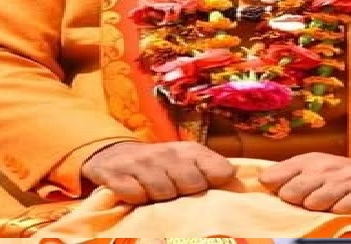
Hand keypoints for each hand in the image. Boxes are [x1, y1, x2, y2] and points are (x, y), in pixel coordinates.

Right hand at [81, 140, 234, 204]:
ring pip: (163, 191)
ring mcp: (141, 163)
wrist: (116, 155)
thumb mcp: (188, 161)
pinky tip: (136, 194)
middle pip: (192, 184)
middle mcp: (167, 153)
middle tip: (177, 193)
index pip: (219, 170)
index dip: (215, 182)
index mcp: (190, 151)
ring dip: (160, 199)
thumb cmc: (161, 165)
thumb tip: (234, 179)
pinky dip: (136, 198)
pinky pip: (134, 194)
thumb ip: (212, 169)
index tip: (207, 186)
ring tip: (156, 195)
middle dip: (187, 193)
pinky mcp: (116, 174)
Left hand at [258, 152, 350, 213]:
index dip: (272, 187)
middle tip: (306, 203)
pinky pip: (342, 209)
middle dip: (294, 202)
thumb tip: (264, 182)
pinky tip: (344, 210)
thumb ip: (294, 174)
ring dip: (316, 209)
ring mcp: (348, 180)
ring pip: (315, 202)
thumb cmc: (349, 175)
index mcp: (313, 160)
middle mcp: (328, 167)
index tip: (271, 195)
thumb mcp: (321, 168)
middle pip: (292, 191)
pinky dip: (339, 213)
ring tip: (326, 207)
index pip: (278, 173)